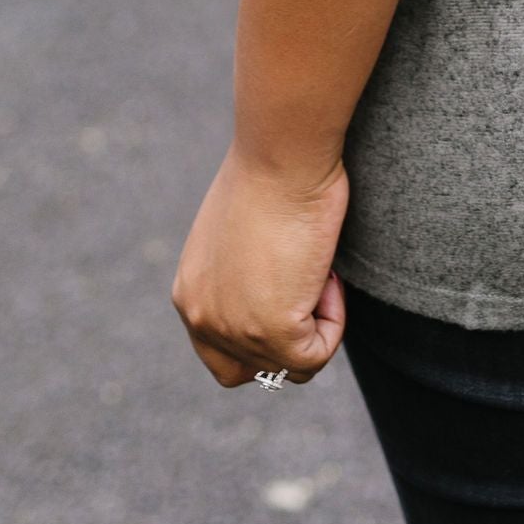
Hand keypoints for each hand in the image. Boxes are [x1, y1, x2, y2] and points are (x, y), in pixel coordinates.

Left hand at [171, 148, 349, 386]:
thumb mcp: (238, 235)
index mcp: (190, 294)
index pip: (222, 352)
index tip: (291, 283)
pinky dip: (333, 322)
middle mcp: (201, 319)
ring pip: (288, 367)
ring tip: (318, 270)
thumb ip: (239, 275)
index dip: (262, 332)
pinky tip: (327, 274)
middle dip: (286, 340)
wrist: (282, 153)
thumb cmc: (271, 172)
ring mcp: (235, 331)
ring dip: (314, 325)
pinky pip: (315, 356)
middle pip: (251, 370)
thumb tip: (273, 293)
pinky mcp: (272, 333)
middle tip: (307, 286)